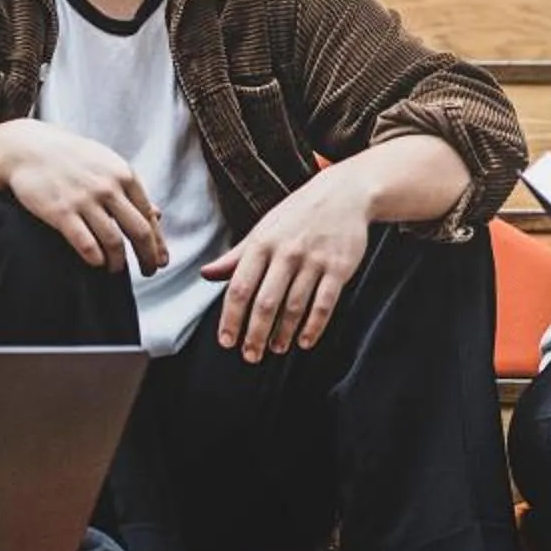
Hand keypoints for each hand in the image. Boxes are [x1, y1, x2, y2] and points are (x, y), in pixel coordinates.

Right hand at [0, 119, 165, 273]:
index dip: (157, 243)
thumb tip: (157, 214)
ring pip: (114, 242)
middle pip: (139, 231)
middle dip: (147, 257)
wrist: (27, 147)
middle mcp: (108, 187)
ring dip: (118, 262)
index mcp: (124, 174)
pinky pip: (86, 244)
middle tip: (149, 271)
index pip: (148, 216)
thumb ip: (130, 189)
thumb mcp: (106, 163)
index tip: (160, 260)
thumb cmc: (70, 156)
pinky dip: (95, 259)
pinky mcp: (61, 212)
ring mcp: (85, 200)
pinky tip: (96, 262)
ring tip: (115, 269)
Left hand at [204, 166, 372, 359]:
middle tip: (250, 356)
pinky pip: (325, 304)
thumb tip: (206, 274)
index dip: (231, 318)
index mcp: (262, 243)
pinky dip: (314, 326)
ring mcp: (314, 260)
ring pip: (294, 306)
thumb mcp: (263, 229)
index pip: (240, 287)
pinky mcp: (339, 268)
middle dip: (255, 334)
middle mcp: (286, 252)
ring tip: (276, 350)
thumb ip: (236, 256)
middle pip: (265, 302)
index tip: (226, 341)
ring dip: (283, 334)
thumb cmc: (298, 214)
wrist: (345, 193)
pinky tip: (304, 340)